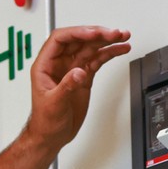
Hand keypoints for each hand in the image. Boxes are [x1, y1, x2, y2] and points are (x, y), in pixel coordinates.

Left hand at [26, 25, 130, 154]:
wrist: (52, 136)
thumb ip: (66, 87)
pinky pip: (97, 59)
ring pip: (90, 47)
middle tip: (113, 33)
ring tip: (123, 37)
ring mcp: (73, 69)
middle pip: (79, 40)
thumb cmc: (45, 121)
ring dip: (107, 41)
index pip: (60, 39)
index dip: (77, 33)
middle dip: (97, 34)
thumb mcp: (53, 104)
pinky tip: (120, 49)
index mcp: (45, 65)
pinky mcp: (84, 76)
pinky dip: (109, 53)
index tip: (93, 33)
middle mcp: (59, 63)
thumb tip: (78, 72)